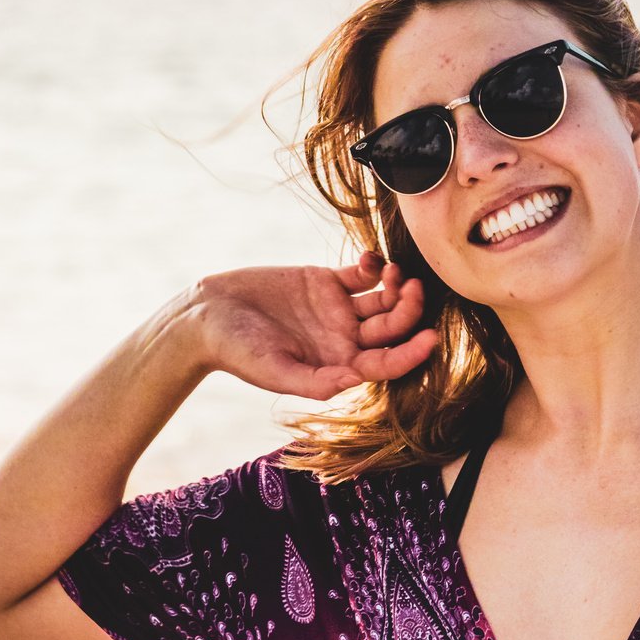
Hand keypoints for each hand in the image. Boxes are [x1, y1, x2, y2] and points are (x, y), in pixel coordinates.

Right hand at [180, 253, 437, 399]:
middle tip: (413, 290)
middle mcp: (345, 339)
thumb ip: (315, 380)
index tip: (431, 339)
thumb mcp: (274, 372)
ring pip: (383, 299)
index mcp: (339, 366)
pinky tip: (372, 259)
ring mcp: (338, 310)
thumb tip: (356, 380)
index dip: (411, 354)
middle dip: (408, 311)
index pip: (386, 363)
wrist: (208, 316)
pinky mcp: (326, 281)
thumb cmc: (238, 352)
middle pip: (392, 328)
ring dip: (396, 287)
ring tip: (395, 273)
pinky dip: (373, 266)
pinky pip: (362, 275)